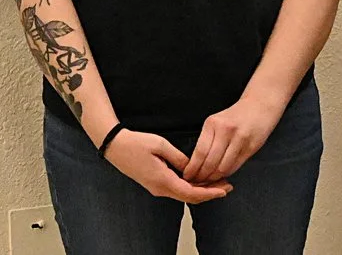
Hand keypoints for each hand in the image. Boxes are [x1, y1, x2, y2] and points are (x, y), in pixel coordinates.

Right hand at [103, 129, 232, 202]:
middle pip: (190, 197)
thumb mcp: (161, 145)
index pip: (192, 193)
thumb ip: (179, 158)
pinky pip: (177, 190)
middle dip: (209, 193)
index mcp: (163, 181)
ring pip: (184, 195)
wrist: (114, 146)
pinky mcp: (154, 184)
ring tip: (217, 183)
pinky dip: (191, 188)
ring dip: (201, 191)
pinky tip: (199, 180)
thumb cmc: (136, 143)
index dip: (210, 193)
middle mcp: (160, 189)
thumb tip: (193, 167)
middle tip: (227, 186)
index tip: (224, 189)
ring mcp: (156, 188)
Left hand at [183, 96, 286, 183]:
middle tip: (197, 182)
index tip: (188, 176)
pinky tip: (222, 175)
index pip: (199, 152)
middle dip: (202, 176)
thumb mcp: (217, 122)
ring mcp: (239, 139)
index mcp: (212, 123)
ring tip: (209, 181)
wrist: (260, 106)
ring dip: (215, 178)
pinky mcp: (250, 146)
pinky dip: (227, 173)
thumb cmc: (236, 116)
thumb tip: (196, 164)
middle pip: (210, 162)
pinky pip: (235, 166)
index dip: (193, 168)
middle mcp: (225, 130)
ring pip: (222, 167)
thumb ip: (209, 140)